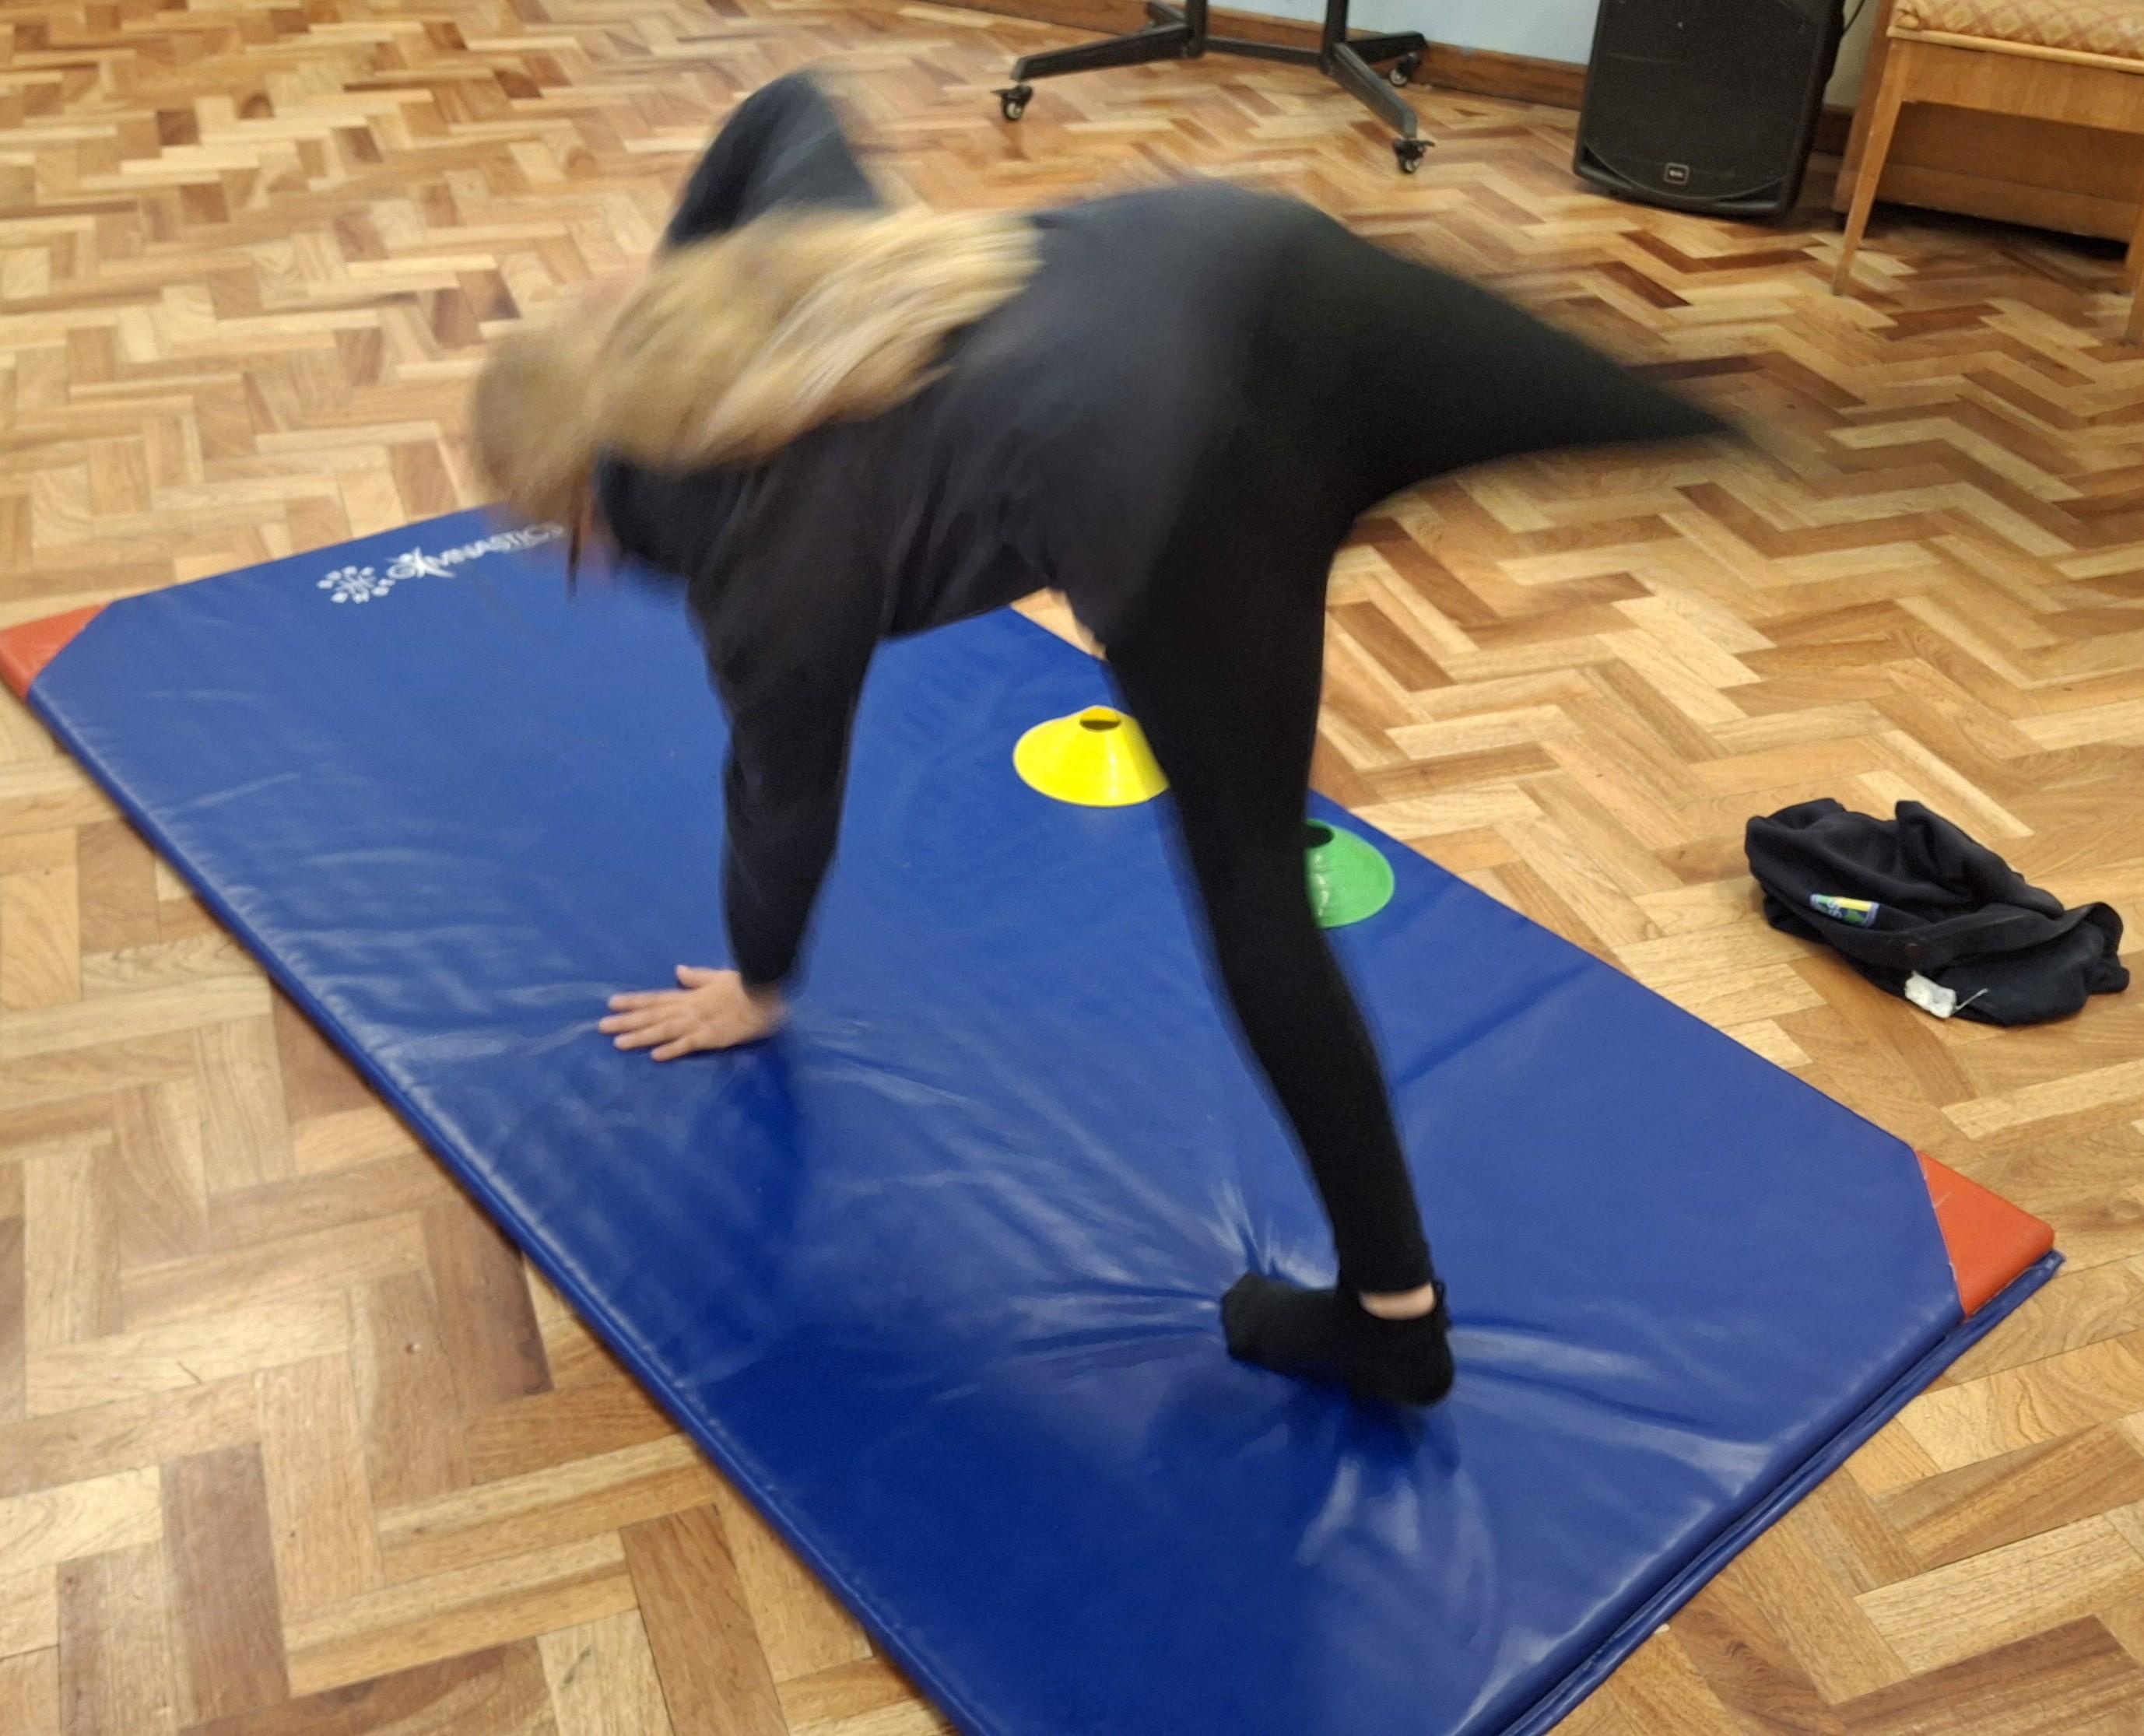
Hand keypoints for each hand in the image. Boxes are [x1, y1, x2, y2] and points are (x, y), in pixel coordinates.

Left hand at [600, 966, 783, 1059]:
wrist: (770, 991)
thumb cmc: (750, 984)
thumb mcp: (720, 976)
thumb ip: (698, 977)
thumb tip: (678, 970)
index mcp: (691, 996)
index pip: (657, 998)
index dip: (634, 1001)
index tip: (611, 1003)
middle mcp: (690, 1008)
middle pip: (654, 1015)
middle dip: (627, 1020)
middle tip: (602, 1026)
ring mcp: (701, 1022)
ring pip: (665, 1029)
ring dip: (641, 1036)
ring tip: (618, 1042)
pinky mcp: (715, 1036)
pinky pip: (691, 1043)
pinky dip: (673, 1049)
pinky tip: (655, 1055)